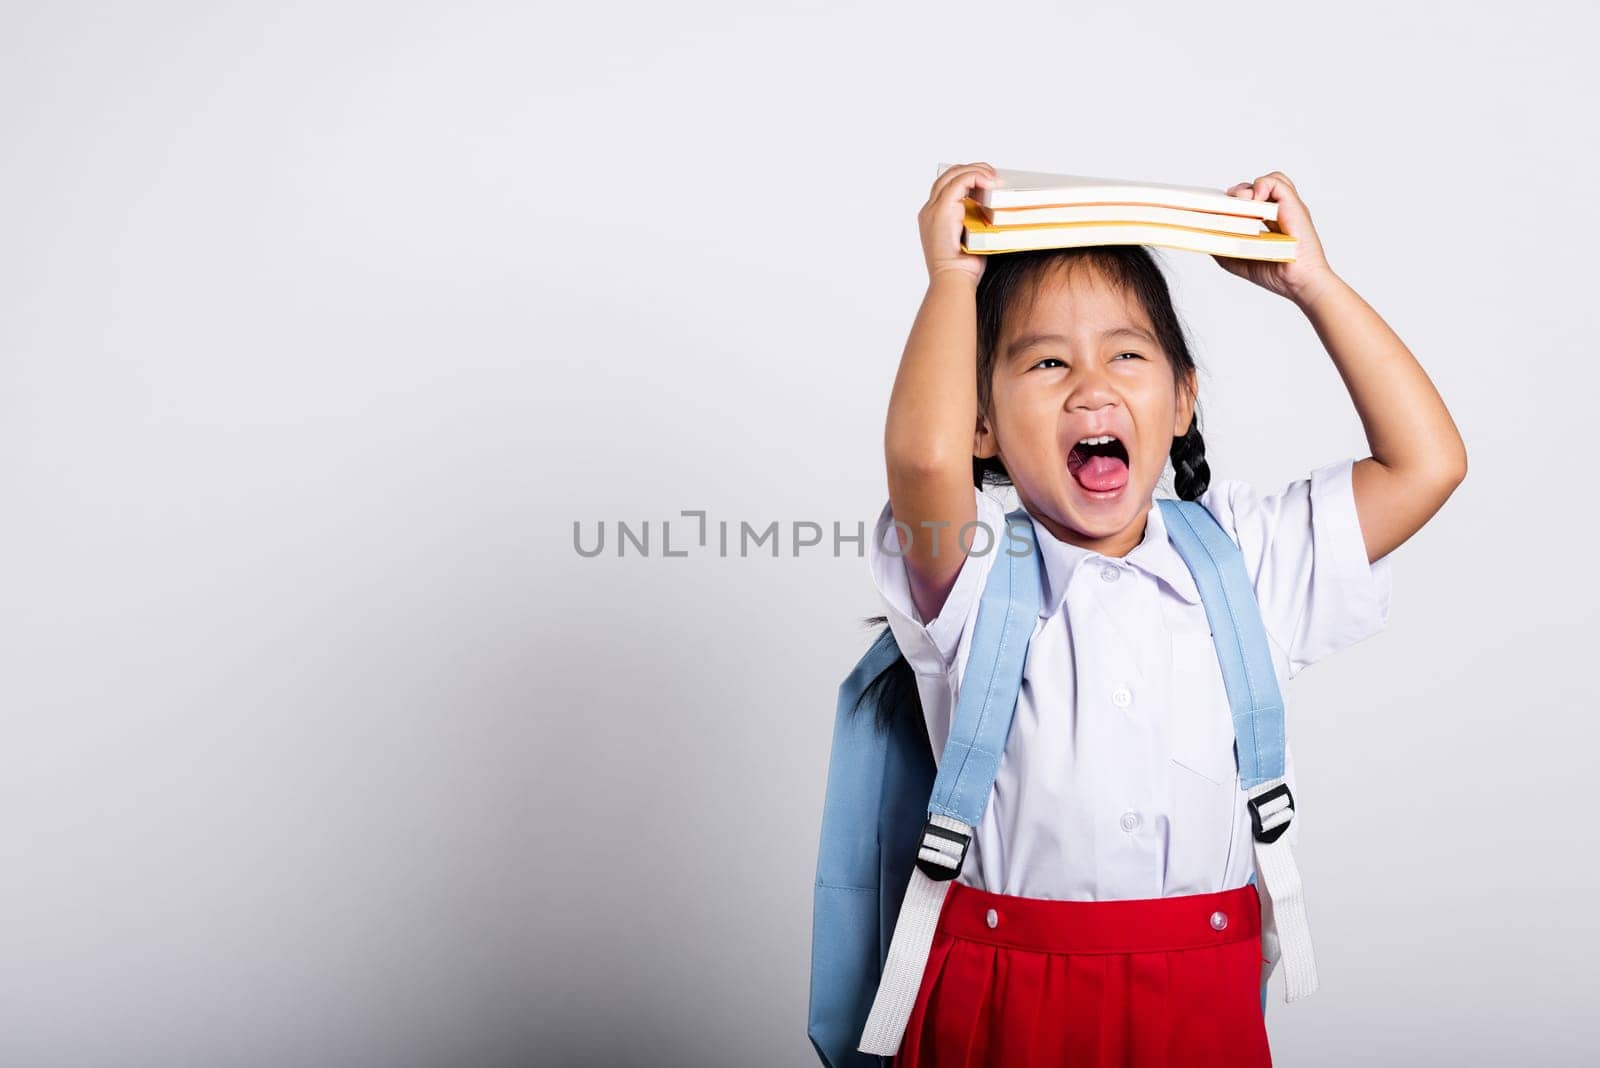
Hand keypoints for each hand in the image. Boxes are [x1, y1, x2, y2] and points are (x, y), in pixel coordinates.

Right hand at [919, 162, 995, 284]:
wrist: (953, 281)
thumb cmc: (964, 268)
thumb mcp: (971, 238)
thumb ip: (974, 220)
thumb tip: (994, 206)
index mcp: (934, 217)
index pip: (948, 186)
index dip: (968, 178)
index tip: (988, 182)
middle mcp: (930, 210)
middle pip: (949, 175)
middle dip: (973, 169)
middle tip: (994, 176)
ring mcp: (933, 209)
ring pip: (953, 174)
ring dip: (976, 170)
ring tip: (994, 178)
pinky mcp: (942, 210)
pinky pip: (959, 181)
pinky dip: (976, 176)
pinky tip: (990, 182)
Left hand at [1214, 170, 1337, 304]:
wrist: (1298, 282)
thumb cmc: (1276, 274)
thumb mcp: (1239, 262)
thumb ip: (1224, 249)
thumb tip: (1204, 239)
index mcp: (1270, 222)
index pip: (1252, 201)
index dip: (1236, 201)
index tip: (1220, 209)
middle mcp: (1279, 212)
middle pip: (1258, 188)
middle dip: (1238, 194)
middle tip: (1227, 208)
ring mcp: (1286, 208)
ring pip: (1268, 181)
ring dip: (1248, 189)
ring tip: (1240, 205)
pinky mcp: (1293, 205)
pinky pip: (1276, 182)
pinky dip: (1261, 185)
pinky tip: (1252, 201)